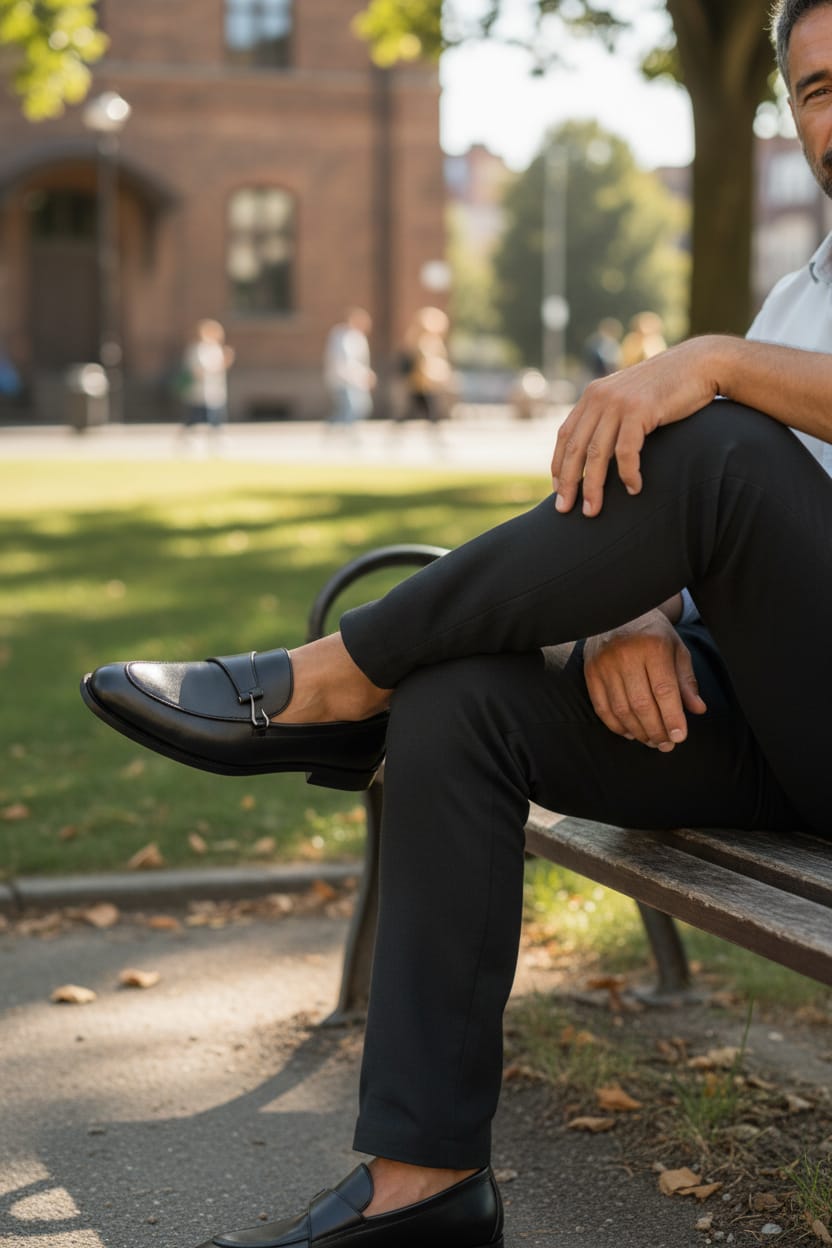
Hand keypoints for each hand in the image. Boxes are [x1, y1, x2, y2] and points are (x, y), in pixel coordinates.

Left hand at [551, 338, 721, 516]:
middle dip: (569, 482)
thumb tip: (601, 452)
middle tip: (565, 509)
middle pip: (576, 447)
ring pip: (597, 453)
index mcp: (593, 395)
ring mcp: (618, 402)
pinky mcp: (639, 409)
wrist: (700, 363)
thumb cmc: (668, 388)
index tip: (559, 490)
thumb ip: (612, 417)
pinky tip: (634, 489)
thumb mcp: (631, 399)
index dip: (559, 464)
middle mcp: (600, 397)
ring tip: (593, 510)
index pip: (566, 434)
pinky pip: (626, 451)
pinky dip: (627, 473)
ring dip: (593, 486)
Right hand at [583, 609, 706, 750]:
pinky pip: (602, 707)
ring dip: (638, 731)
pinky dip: (616, 725)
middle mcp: (626, 655)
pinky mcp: (591, 671)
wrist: (619, 611)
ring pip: (621, 709)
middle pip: (642, 704)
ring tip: (651, 741)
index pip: (664, 690)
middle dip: (656, 730)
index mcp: (653, 647)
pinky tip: (630, 732)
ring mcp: (605, 664)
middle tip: (666, 744)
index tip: (680, 736)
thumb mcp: (676, 649)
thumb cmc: (653, 633)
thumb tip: (697, 709)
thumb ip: (686, 680)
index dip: (672, 717)